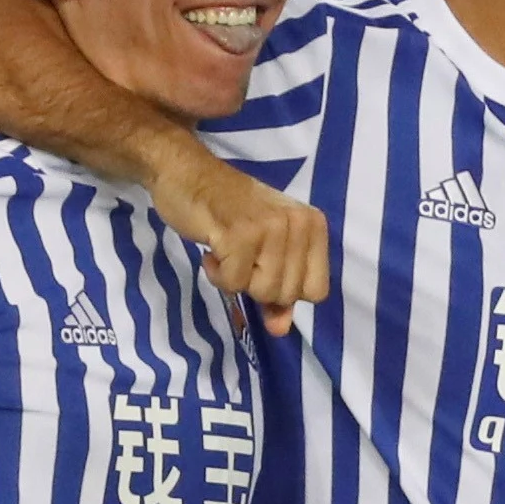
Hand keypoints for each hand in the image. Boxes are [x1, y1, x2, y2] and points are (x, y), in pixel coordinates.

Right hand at [150, 149, 329, 336]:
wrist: (187, 173)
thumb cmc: (228, 210)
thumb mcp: (264, 249)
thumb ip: (277, 291)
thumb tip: (280, 330)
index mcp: (313, 225)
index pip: (317, 291)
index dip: (287, 292)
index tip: (264, 270)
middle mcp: (299, 224)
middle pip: (288, 294)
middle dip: (258, 286)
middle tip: (242, 257)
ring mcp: (271, 228)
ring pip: (263, 290)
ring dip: (237, 280)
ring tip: (228, 251)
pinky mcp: (240, 234)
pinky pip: (233, 282)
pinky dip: (218, 274)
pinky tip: (213, 249)